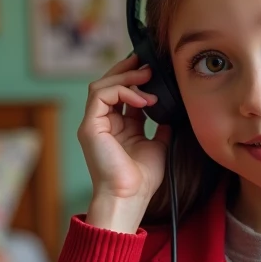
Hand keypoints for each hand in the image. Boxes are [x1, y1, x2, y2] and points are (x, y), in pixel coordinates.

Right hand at [77, 54, 170, 230]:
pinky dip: (123, 91)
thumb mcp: (157, 145)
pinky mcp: (90, 126)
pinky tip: (143, 99)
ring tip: (147, 76)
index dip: (135, 79)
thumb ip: (160, 127)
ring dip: (126, 77)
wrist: (129, 198)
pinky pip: (101, 95)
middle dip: (128, 70)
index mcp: (117, 127)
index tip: (153, 70)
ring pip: (101, 85)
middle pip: (108, 85)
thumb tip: (171, 112)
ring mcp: (93, 124)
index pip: (121, 94)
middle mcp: (103, 123)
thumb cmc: (141, 179)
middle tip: (148, 63)